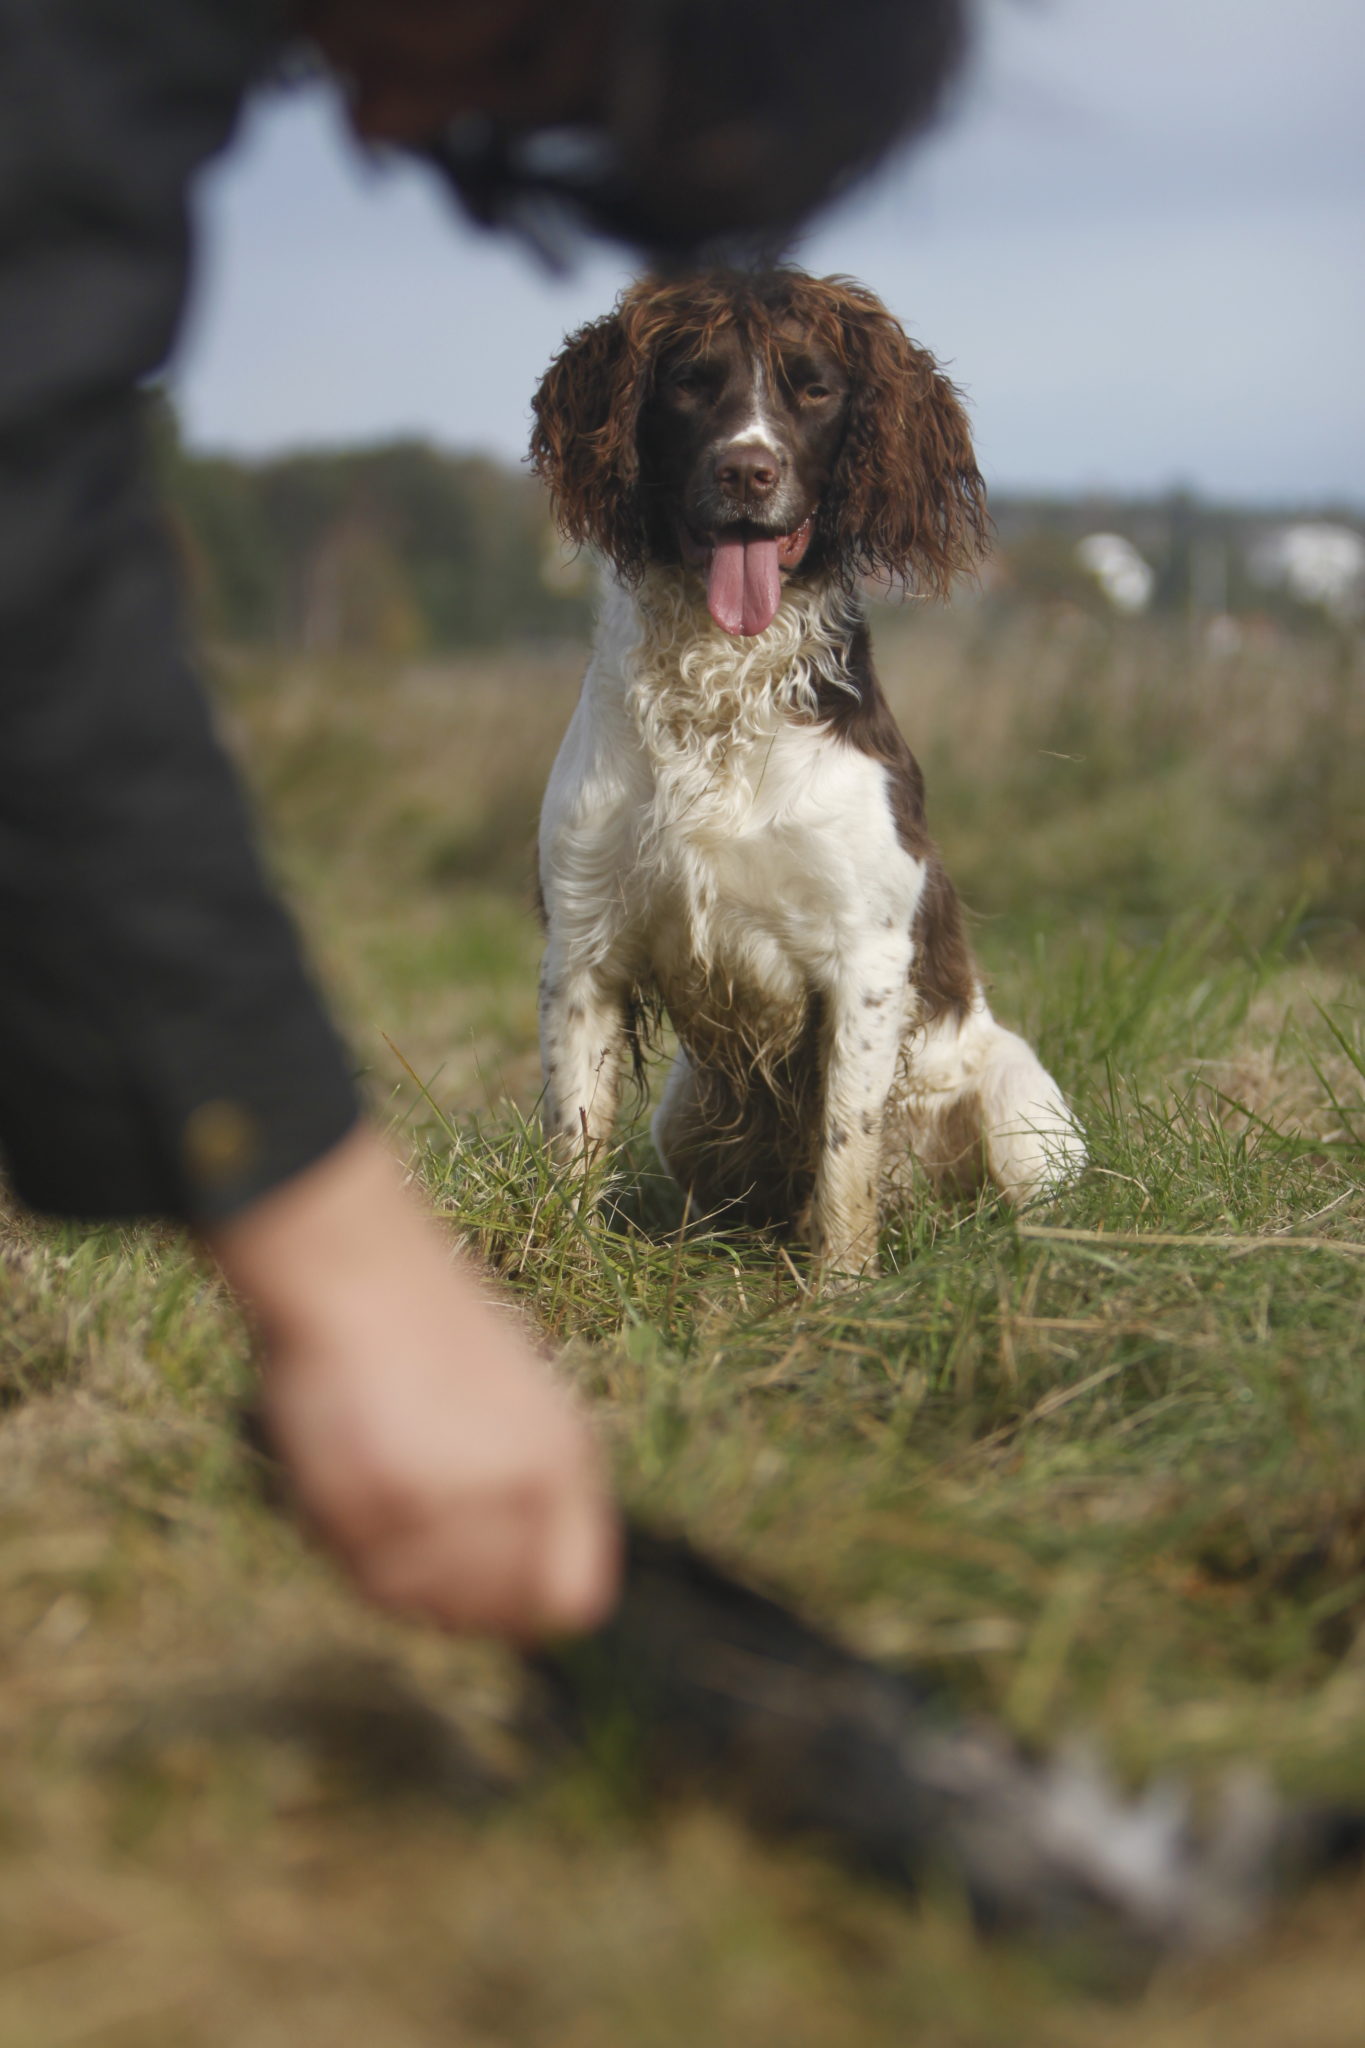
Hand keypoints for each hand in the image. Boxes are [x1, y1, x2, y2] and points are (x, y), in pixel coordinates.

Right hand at [205, 1125, 618, 1636]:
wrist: (357, 1271)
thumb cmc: (425, 1330)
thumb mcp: (511, 1406)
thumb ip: (523, 1497)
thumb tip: (520, 1598)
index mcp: (567, 1461)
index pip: (573, 1597)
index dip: (526, 1605)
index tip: (482, 1589)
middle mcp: (529, 1489)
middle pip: (495, 1615)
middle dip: (449, 1592)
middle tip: (406, 1527)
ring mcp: (461, 1501)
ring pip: (423, 1604)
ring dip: (391, 1564)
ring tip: (374, 1483)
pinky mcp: (389, 1503)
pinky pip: (367, 1576)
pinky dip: (348, 1545)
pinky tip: (344, 1478)